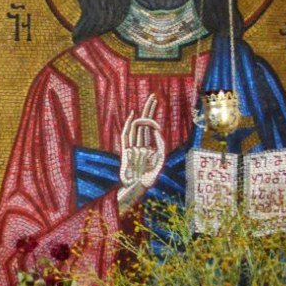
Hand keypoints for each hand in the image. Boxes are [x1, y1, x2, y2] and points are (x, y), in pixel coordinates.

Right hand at [117, 94, 164, 208]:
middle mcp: (141, 144)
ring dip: (143, 114)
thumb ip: (160, 146)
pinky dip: (129, 125)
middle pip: (145, 124)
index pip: (152, 129)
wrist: (136, 188)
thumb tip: (156, 130)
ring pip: (138, 127)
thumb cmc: (148, 180)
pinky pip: (126, 135)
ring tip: (149, 101)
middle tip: (154, 97)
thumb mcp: (159, 162)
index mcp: (149, 147)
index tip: (160, 121)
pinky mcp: (125, 151)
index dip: (155, 121)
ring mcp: (132, 147)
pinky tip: (134, 115)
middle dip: (149, 110)